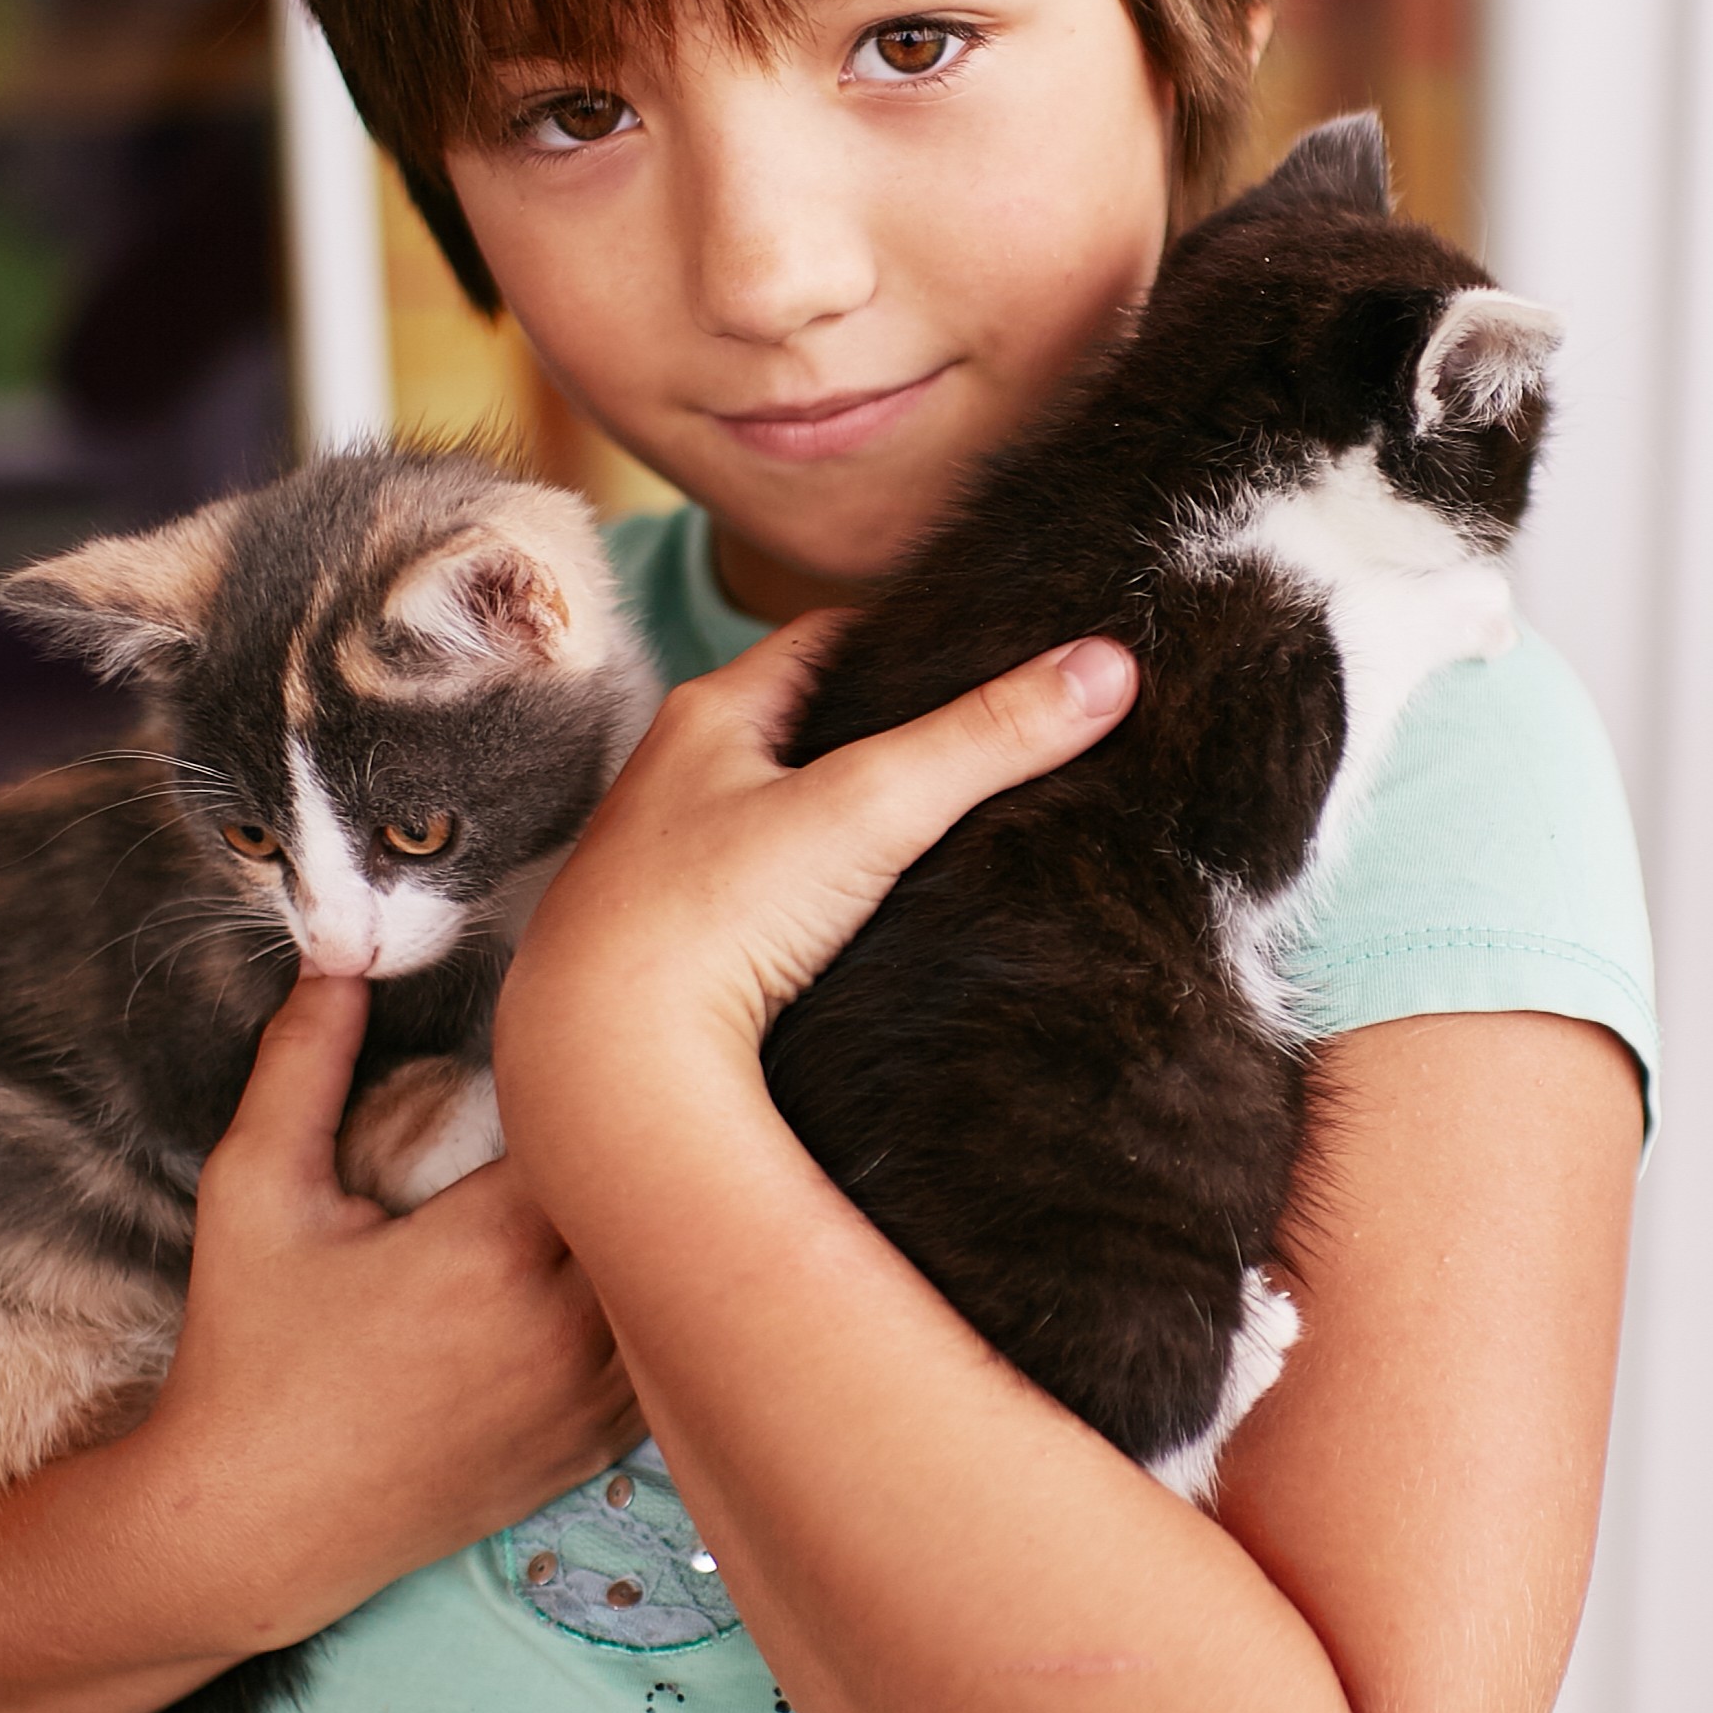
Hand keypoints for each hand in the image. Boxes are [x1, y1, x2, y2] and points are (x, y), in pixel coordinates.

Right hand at [140, 975, 639, 1646]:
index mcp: (491, 1248)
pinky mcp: (591, 1452)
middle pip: (666, 1198)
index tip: (582, 1046)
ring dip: (668, 1232)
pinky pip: (668, 1363)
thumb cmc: (244, 1356)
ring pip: (685, 1285)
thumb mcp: (254, 1194)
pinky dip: (664, 1315)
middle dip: (652, 1143)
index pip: (602, 1126)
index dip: (605, 1078)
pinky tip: (639, 1273)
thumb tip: (339, 957)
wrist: (245, 1531)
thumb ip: (302, 1067)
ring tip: (649, 1174)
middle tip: (638, 1091)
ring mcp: (587, 1400)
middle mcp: (562, 1327)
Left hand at [495, 620, 1138, 1068]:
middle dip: (886, 735)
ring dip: (845, 823)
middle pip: (804, 729)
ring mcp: (667, 869)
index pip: (827, 641)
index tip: (981, 654)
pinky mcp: (671, 952)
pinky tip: (863, 930)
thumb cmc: (709, 920)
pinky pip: (760, 901)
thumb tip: (1108, 667)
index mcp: (709, 717)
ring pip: (778, 819)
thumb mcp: (870, 809)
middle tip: (980, 744)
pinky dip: (815, 900)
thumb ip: (988, 738)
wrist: (604, 1071)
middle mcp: (674, 781)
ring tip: (940, 836)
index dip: (909, 643)